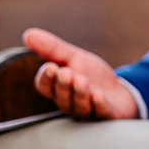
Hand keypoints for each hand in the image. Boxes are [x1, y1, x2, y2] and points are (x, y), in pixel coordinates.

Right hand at [23, 28, 138, 119]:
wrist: (120, 91)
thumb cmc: (92, 76)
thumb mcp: (74, 58)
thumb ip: (53, 49)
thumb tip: (28, 34)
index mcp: (58, 89)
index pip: (45, 86)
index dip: (46, 78)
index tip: (51, 67)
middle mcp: (69, 102)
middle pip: (62, 97)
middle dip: (63, 85)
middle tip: (66, 73)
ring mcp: (88, 111)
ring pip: (79, 105)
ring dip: (80, 93)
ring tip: (81, 80)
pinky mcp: (107, 114)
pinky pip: (101, 112)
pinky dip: (99, 104)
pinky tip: (98, 96)